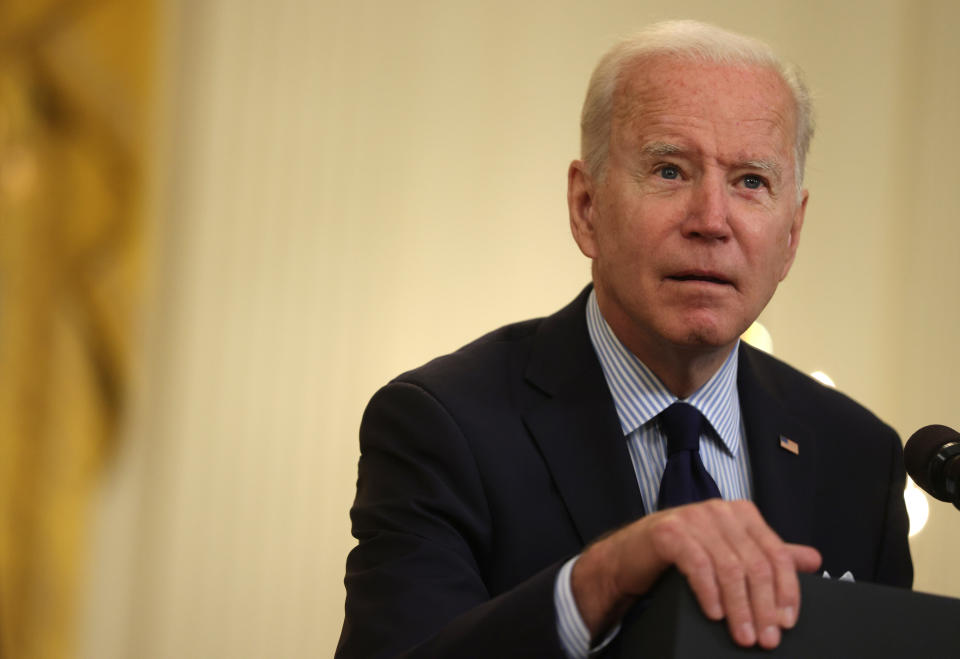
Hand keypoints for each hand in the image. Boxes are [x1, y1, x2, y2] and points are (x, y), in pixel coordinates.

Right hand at [571, 499, 821, 648]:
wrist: (629, 558)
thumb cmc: (682, 557)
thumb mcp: (730, 555)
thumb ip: (768, 555)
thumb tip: (814, 559)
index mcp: (742, 513)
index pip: (776, 553)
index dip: (786, 591)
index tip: (787, 622)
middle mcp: (720, 510)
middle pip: (755, 563)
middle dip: (763, 607)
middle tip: (765, 639)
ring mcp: (693, 518)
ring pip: (729, 568)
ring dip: (739, 608)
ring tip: (742, 635)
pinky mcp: (669, 531)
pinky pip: (698, 565)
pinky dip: (709, 594)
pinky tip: (713, 614)